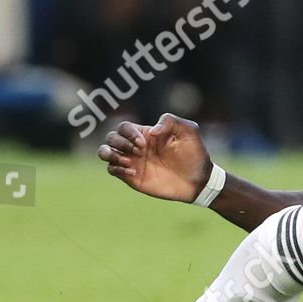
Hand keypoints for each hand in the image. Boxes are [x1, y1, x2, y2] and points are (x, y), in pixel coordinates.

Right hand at [98, 113, 212, 202]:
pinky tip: (133, 172)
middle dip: (120, 143)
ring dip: (111, 154)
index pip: (123, 126)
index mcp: (147, 134)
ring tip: (129, 161)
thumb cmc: (194, 153)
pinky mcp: (132, 178)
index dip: (128, 132)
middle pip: (111, 137)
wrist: (197, 179)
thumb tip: (151, 132)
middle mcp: (136, 147)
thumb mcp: (188, 130)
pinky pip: (111, 170)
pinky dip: (116, 169)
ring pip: (104, 152)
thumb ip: (170, 121)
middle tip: (140, 151)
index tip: (143, 143)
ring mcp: (133, 162)